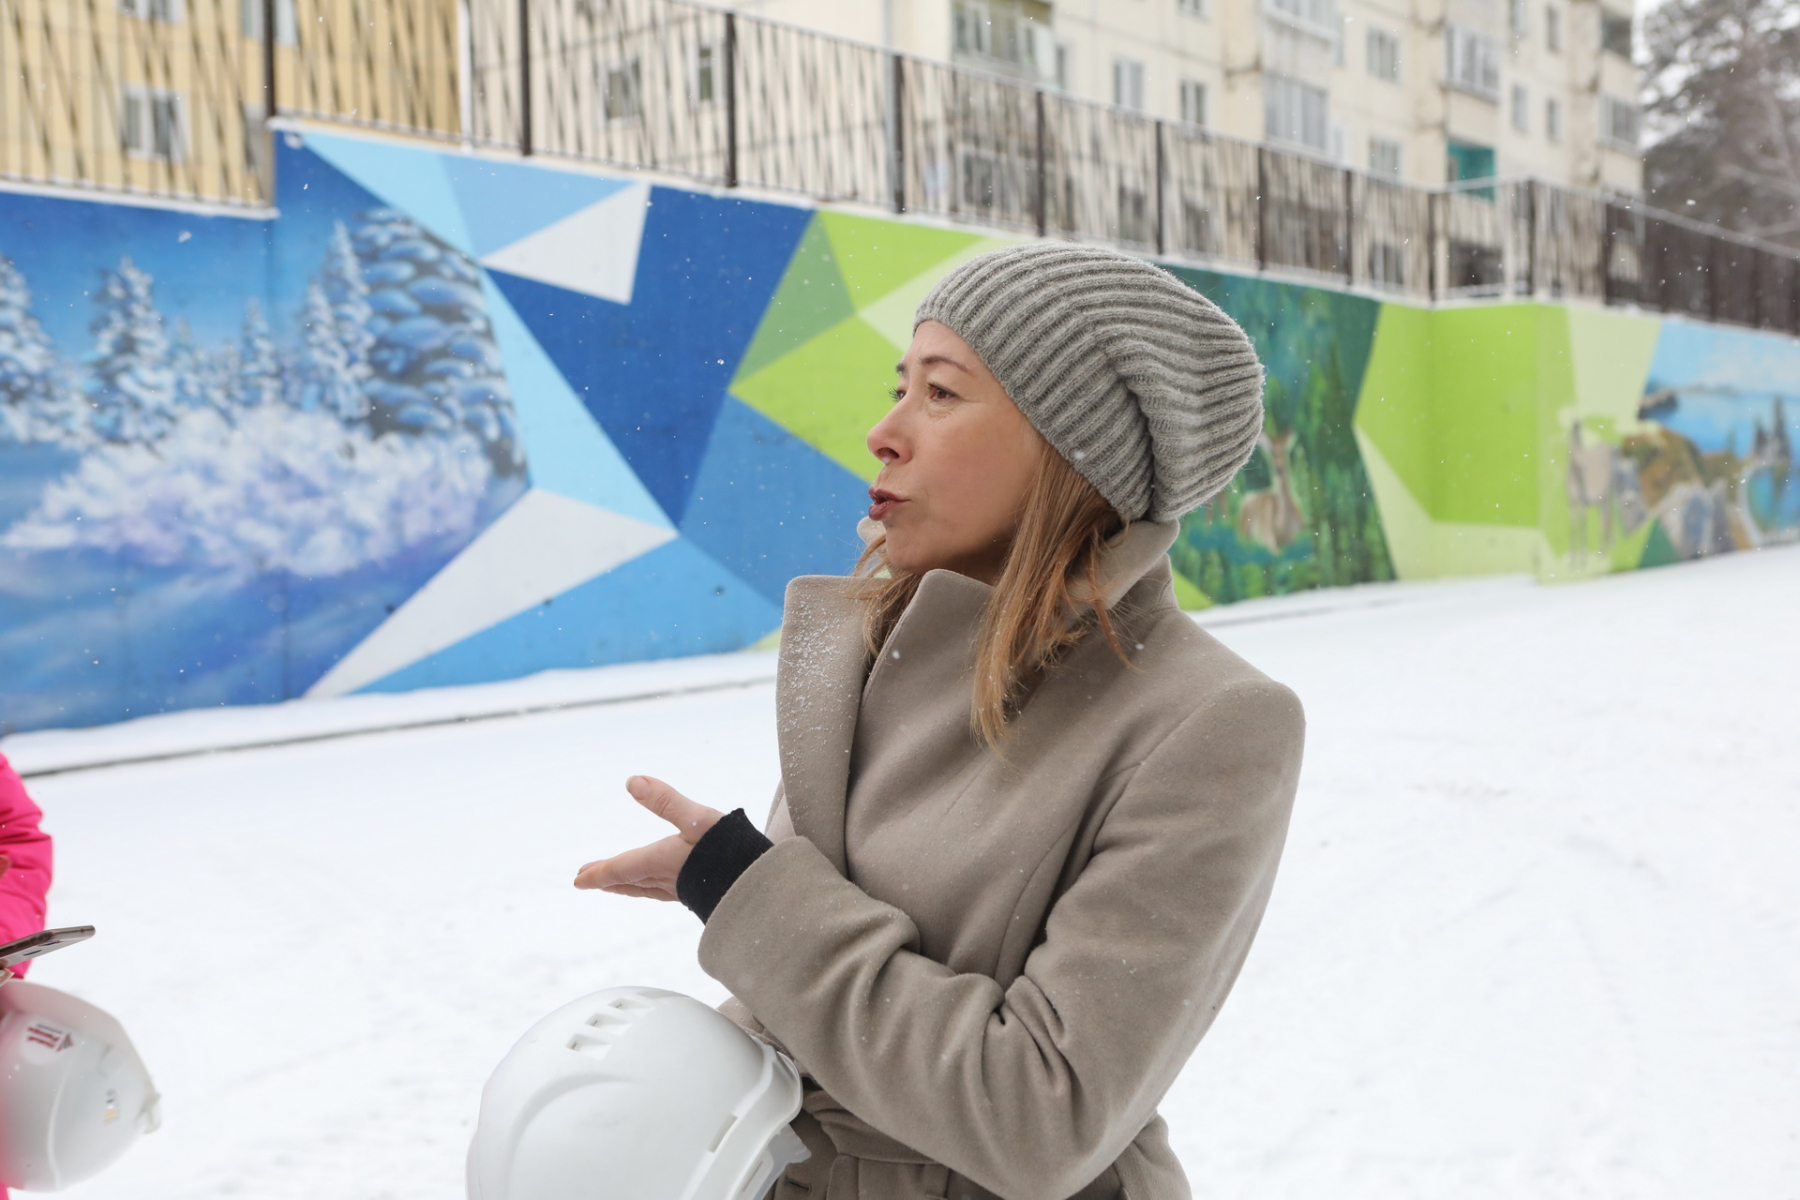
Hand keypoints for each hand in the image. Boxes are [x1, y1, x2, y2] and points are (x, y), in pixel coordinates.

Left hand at [573, 776, 724, 901]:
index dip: (598, 873)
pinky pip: (662, 892)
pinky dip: (648, 888)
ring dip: (626, 885)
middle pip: (629, 880)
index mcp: (660, 861)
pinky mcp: (699, 893)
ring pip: (644, 888)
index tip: (577, 880)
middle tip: (586, 879)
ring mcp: (682, 889)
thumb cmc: (729, 849)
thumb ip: (665, 800)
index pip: (620, 868)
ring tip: (616, 885)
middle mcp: (666, 879)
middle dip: (607, 878)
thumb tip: (631, 781)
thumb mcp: (696, 818)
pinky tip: (657, 885)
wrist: (760, 884)